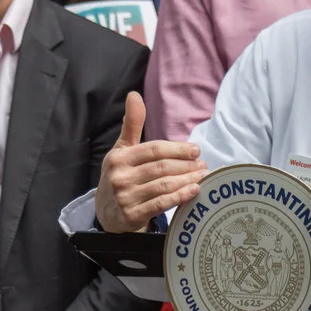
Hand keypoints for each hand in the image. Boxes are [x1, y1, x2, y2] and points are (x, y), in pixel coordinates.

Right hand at [95, 92, 206, 233]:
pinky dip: (180, 196)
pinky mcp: (131, 216)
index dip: (178, 149)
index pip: (154, 150)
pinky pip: (160, 204)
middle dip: (186, 165)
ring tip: (203, 175)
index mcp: (119, 158)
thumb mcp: (122, 149)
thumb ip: (132, 124)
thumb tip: (134, 95)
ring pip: (163, 185)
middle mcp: (120, 177)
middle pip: (161, 167)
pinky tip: (194, 190)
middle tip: (203, 164)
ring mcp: (125, 198)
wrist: (106, 212)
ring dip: (187, 180)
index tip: (196, 150)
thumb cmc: (120, 174)